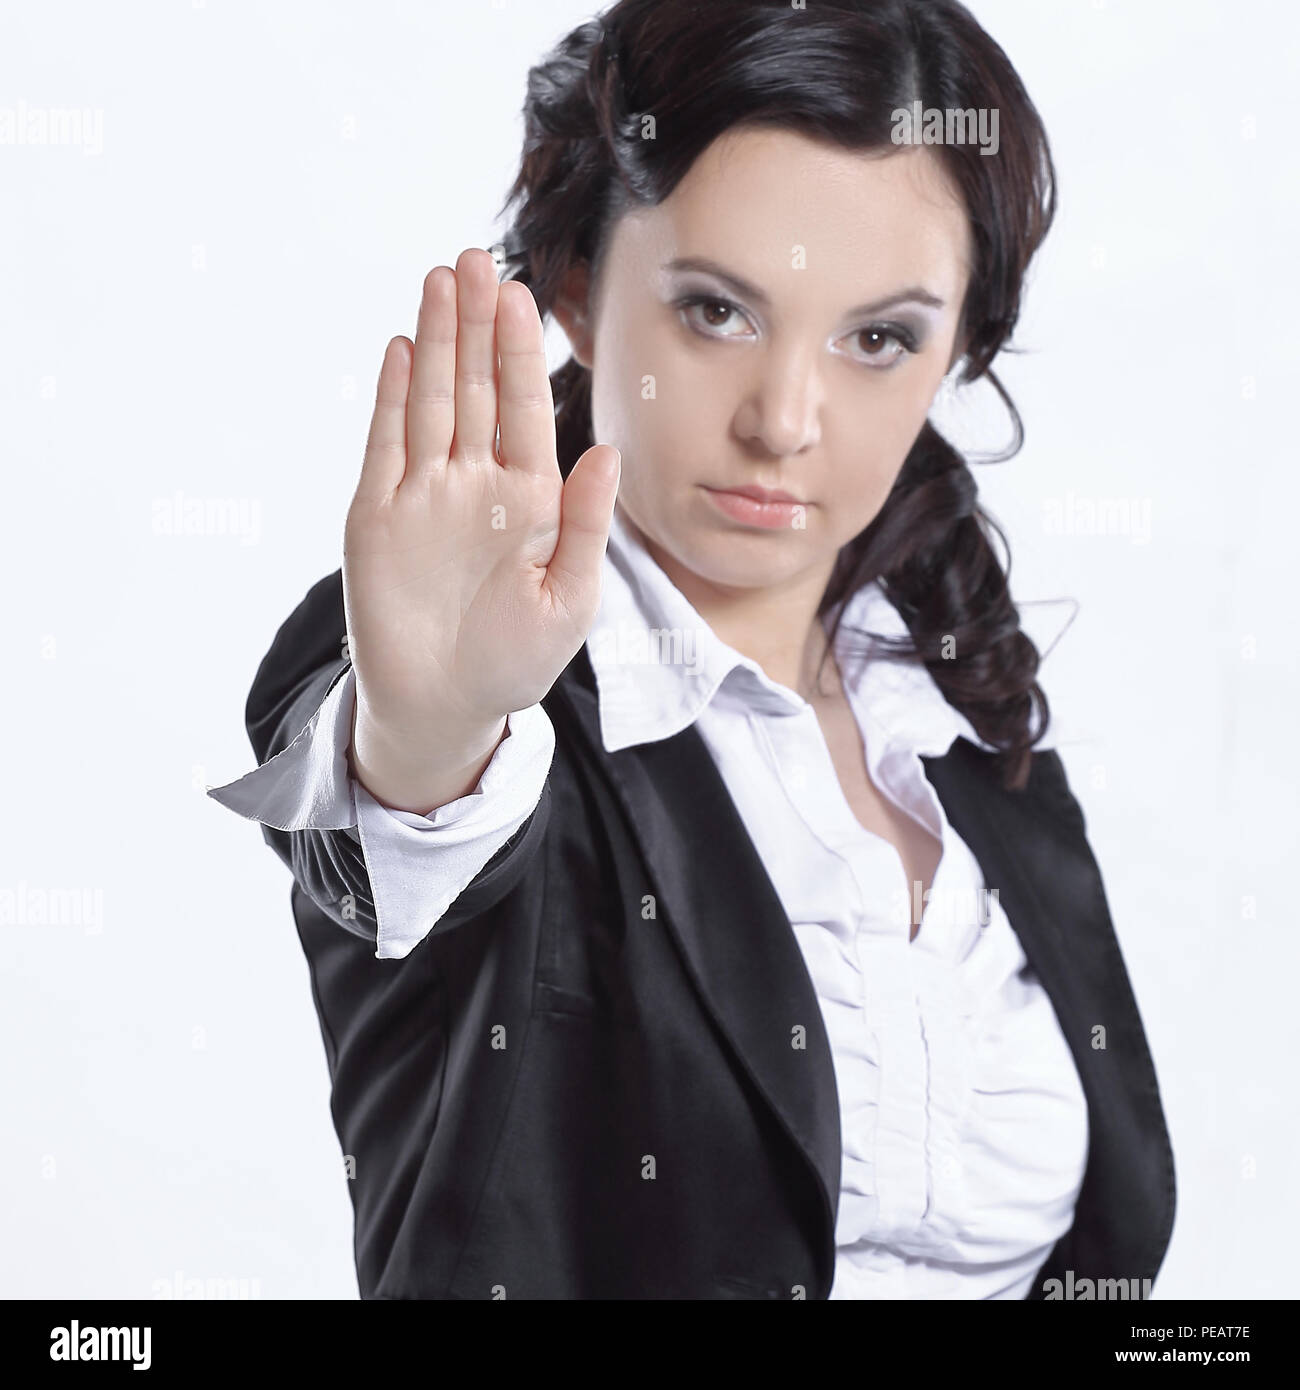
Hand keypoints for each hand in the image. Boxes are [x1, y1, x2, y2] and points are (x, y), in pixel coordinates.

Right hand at [342, 248, 619, 754]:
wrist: (443, 708)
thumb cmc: (516, 660)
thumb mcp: (569, 598)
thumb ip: (586, 524)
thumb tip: (608, 452)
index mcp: (530, 499)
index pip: (524, 409)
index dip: (520, 353)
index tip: (522, 296)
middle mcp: (476, 484)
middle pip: (474, 388)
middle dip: (477, 326)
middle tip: (477, 260)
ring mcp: (424, 495)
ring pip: (430, 402)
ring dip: (434, 342)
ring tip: (440, 281)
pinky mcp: (376, 515)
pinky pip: (385, 445)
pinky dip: (392, 397)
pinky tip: (399, 347)